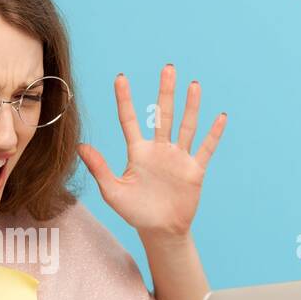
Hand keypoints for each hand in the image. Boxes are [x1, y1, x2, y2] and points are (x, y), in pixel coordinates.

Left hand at [77, 64, 225, 239]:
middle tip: (168, 68)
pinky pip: (205, 148)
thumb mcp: (113, 191)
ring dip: (191, 106)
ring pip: (186, 126)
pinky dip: (213, 134)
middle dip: (165, 92)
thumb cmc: (135, 212)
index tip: (121, 78)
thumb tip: (80, 147)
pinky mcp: (194, 170)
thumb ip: (99, 168)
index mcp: (138, 152)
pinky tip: (220, 117)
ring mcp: (178, 158)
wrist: (160, 231)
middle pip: (163, 115)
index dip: (124, 99)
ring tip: (194, 85)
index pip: (129, 120)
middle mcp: (159, 150)